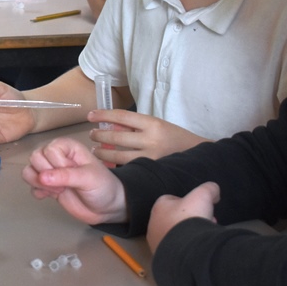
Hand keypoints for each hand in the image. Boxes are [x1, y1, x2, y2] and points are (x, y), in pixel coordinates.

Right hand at [21, 137, 127, 223]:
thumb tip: (42, 177)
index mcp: (67, 147)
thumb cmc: (102, 186)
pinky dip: (37, 191)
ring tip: (57, 191)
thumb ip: (65, 176)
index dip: (57, 165)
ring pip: (28, 170)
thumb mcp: (88, 178)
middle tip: (64, 184)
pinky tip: (50, 196)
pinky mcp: (47, 186)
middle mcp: (56, 156)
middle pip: (34, 157)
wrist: (106, 207)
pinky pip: (30, 185)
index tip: (73, 173)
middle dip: (46, 174)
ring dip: (38, 183)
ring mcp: (50, 171)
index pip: (48, 150)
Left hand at [88, 109, 209, 163]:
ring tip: (95, 150)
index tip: (90, 115)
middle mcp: (150, 139)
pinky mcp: (150, 171)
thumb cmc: (172, 137)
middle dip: (100, 135)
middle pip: (117, 136)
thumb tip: (109, 124)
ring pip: (118, 155)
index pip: (122, 116)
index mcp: (152, 123)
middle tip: (91, 134)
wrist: (196, 154)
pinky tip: (106, 164)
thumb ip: (135, 125)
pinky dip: (114, 165)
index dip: (103, 115)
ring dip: (102, 152)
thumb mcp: (156, 124)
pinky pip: (127, 167)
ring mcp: (150, 157)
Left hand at [146, 182, 219, 252]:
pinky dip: (186, 249)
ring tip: (203, 238)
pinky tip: (197, 250)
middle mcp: (154, 225)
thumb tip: (214, 191)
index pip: (172, 200)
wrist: (186, 251)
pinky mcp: (163, 259)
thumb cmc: (190, 218)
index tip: (202, 209)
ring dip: (189, 235)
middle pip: (175, 219)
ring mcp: (157, 244)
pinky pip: (176, 251)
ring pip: (175, 236)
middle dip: (191, 220)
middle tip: (205, 223)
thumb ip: (209, 189)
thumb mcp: (204, 195)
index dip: (189, 203)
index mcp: (159, 207)